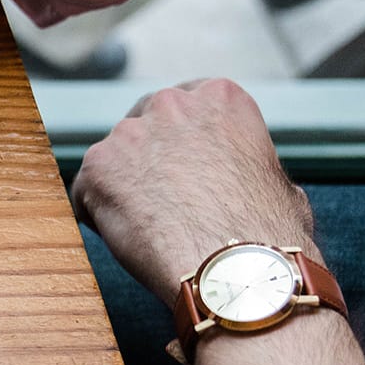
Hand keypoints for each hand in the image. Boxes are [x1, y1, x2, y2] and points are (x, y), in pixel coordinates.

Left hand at [69, 78, 313, 301]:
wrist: (236, 267)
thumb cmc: (267, 234)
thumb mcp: (278, 181)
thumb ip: (246, 163)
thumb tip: (242, 178)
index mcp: (220, 97)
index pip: (186, 104)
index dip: (182, 140)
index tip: (184, 166)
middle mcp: (171, 103)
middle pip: (144, 124)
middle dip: (148, 156)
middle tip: (162, 198)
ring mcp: (129, 132)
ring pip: (115, 158)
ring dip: (124, 185)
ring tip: (151, 226)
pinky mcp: (97, 166)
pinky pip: (86, 189)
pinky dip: (98, 213)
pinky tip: (127, 237)